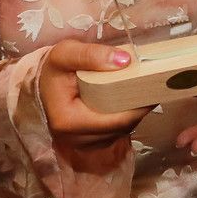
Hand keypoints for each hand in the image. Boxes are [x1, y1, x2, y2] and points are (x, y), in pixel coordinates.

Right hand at [39, 40, 151, 173]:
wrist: (42, 83)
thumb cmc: (54, 68)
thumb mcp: (66, 53)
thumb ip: (92, 55)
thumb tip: (125, 61)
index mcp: (68, 121)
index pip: (116, 120)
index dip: (139, 106)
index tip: (153, 86)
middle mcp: (75, 139)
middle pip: (121, 128)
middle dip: (139, 108)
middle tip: (154, 86)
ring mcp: (82, 144)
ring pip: (120, 131)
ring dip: (134, 114)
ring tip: (145, 91)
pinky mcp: (89, 142)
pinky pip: (115, 132)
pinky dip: (125, 118)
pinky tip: (131, 101)